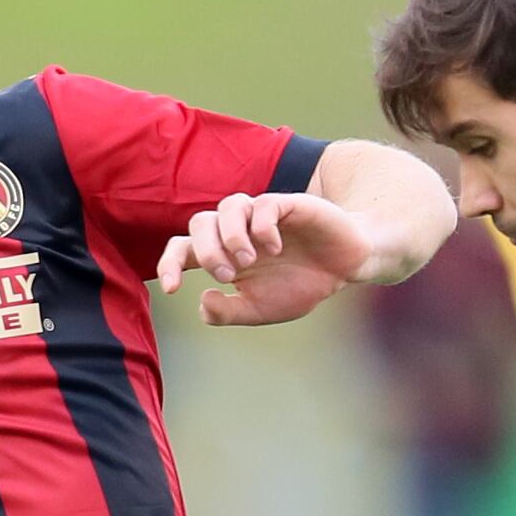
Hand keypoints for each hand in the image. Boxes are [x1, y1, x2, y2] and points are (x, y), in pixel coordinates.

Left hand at [153, 191, 373, 326]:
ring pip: (227, 206)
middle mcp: (237, 230)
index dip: (170, 265)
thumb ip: (229, 312)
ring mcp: (260, 215)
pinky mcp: (287, 204)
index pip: (183, 249)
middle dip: (207, 251)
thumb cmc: (301, 285)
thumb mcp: (260, 309)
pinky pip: (263, 205)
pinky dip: (263, 227)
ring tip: (249, 260)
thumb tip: (202, 299)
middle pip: (199, 223)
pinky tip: (276, 247)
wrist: (345, 268)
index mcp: (224, 254)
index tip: (171, 289)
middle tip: (229, 274)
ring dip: (230, 236)